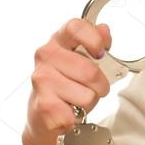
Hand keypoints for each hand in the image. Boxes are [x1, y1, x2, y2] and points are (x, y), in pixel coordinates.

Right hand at [24, 17, 113, 144]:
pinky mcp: (44, 105)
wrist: (43, 116)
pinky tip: (67, 111)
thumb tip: (103, 29)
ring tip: (75, 100)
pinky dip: (77, 117)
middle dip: (100, 85)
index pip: (76, 27)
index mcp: (57, 41)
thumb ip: (94, 43)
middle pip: (90, 71)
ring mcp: (41, 80)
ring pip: (88, 95)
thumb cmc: (66, 86)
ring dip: (88, 102)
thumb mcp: (82, 60)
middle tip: (91, 88)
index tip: (100, 53)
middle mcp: (45, 57)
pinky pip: (78, 113)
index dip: (94, 39)